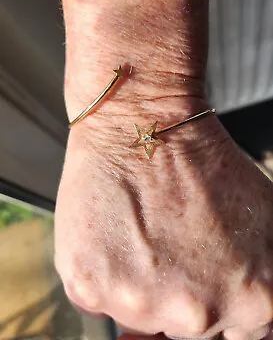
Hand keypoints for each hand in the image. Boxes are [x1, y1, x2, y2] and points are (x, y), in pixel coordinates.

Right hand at [55, 88, 272, 339]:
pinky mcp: (90, 287)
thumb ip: (263, 278)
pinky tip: (117, 235)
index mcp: (249, 301)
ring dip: (140, 283)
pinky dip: (106, 273)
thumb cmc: (200, 164)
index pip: (234, 337)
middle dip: (179, 292)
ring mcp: (138, 305)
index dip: (215, 303)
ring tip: (142, 234)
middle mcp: (194, 314)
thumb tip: (246, 307)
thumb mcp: (263, 222)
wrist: (144, 128)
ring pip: (140, 316)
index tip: (198, 283)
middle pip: (185, 331)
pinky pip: (100, 300)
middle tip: (169, 247)